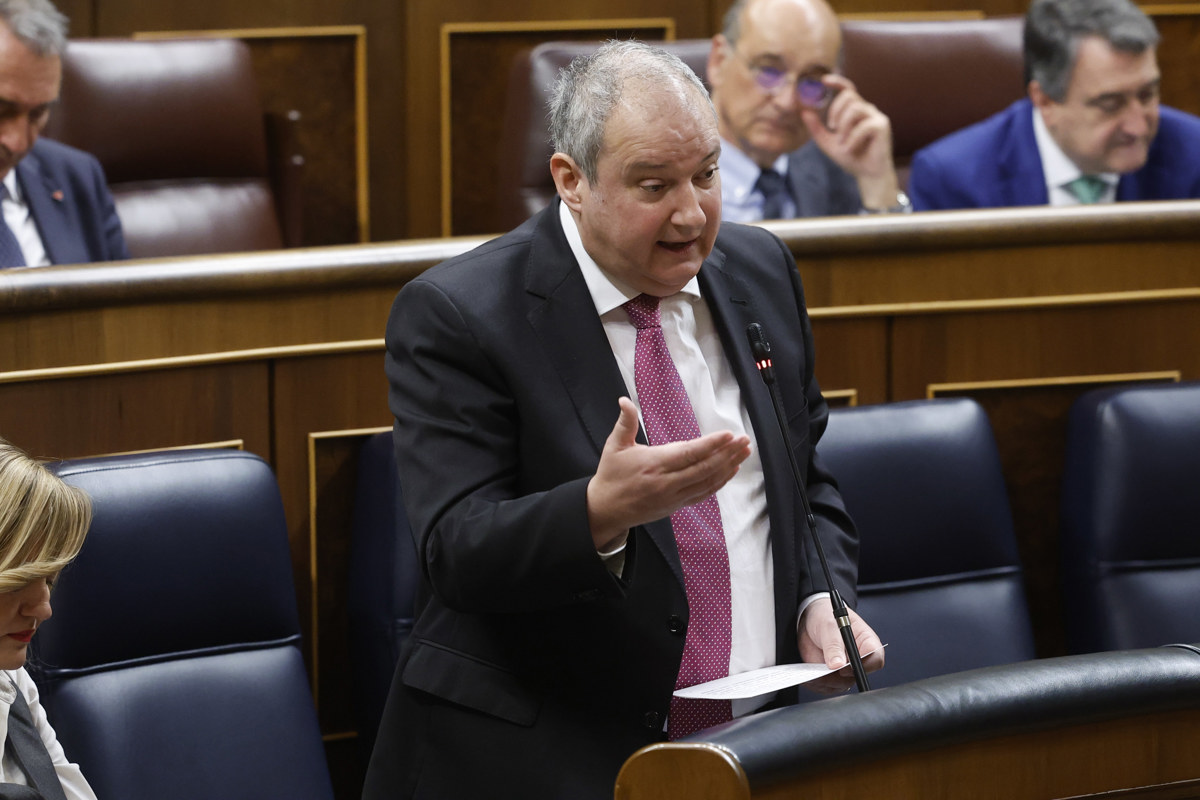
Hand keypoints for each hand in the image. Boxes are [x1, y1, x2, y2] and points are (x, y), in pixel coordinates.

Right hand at [586, 397, 750, 549]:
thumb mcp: (614, 446)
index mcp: (653, 464)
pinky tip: (731, 470)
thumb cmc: (611, 475)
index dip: (710, 445)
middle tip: (745, 439)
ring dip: (728, 466)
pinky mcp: (677, 505)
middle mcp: (667, 482)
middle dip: (727, 453)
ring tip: (744, 452)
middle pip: (704, 468)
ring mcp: (674, 496)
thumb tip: (624, 400)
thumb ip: (625, 423)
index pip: (688, 454)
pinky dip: (719, 482)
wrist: (606, 510)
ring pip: (707, 481)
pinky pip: (703, 493)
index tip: (728, 434)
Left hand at [798, 597, 885, 694]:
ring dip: (826, 681)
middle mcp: (859, 659)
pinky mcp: (833, 677)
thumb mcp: (829, 625)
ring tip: (813, 670)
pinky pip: (827, 688)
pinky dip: (817, 683)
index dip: (863, 666)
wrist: (809, 621)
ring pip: (842, 685)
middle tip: (824, 670)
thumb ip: (834, 645)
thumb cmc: (825, 617)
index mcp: (866, 642)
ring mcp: (846, 670)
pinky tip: (808, 674)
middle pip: (858, 676)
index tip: (845, 667)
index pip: (875, 659)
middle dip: (840, 677)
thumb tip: (838, 665)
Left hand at [802, 75, 900, 210]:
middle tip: (831, 128)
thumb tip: (804, 112)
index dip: (838, 81)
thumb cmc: (851, 157)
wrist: (867, 175)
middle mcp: (866, 109)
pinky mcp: (882, 126)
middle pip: (849, 96)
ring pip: (855, 108)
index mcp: (854, 110)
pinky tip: (850, 148)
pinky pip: (863, 125)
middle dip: (835, 110)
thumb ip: (816, 128)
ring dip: (844, 127)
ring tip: (841, 143)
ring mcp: (876, 116)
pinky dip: (853, 138)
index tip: (824, 80)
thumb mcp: (828, 143)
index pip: (848, 89)